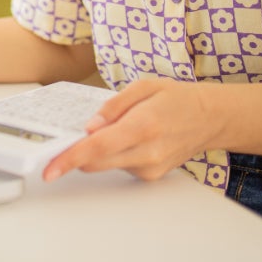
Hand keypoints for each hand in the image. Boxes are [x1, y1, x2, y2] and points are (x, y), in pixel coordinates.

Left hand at [43, 79, 218, 182]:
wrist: (210, 119)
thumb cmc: (178, 99)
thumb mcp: (144, 86)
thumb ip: (112, 105)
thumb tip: (90, 126)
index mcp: (143, 125)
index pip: (98, 147)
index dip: (70, 158)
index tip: (51, 169)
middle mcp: (147, 151)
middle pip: (96, 162)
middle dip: (75, 154)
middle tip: (66, 140)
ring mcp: (150, 167)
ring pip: (106, 165)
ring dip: (98, 150)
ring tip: (117, 127)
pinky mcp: (151, 175)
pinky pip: (119, 166)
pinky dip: (114, 154)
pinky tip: (130, 137)